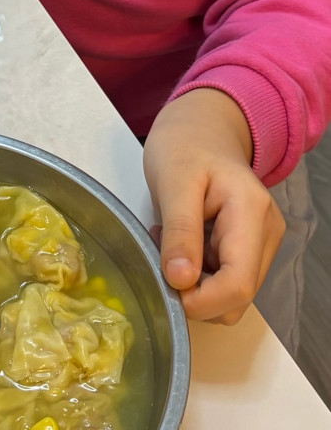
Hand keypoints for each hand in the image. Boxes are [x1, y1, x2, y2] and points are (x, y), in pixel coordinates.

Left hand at [143, 88, 284, 323]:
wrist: (202, 128)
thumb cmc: (185, 147)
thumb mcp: (173, 182)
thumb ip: (180, 231)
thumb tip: (180, 281)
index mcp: (252, 214)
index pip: (237, 285)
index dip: (201, 301)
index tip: (165, 286)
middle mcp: (267, 234)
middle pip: (237, 298)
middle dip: (195, 292)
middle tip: (162, 253)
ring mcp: (262, 242)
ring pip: (230, 294)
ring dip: (195, 282)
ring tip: (171, 242)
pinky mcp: (251, 247)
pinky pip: (225, 279)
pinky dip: (199, 272)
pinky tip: (183, 243)